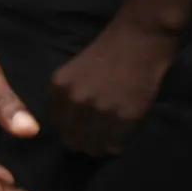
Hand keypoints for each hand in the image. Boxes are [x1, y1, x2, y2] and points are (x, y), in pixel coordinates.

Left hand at [49, 14, 177, 155]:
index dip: (67, 131)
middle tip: (93, 140)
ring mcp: (101, 111)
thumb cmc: (104, 56)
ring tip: (106, 141)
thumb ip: (65, 99)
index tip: (78, 131)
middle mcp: (75, 101)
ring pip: (93, 147)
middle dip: (82, 143)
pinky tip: (119, 138)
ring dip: (99, 147)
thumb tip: (64, 128)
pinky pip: (115, 145)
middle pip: (72, 140)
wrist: (135, 43)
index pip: (56, 125)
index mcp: (58, 89)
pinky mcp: (126, 118)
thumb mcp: (71, 74)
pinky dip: (116, 146)